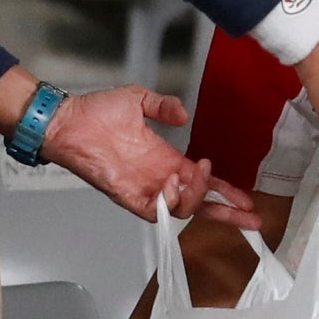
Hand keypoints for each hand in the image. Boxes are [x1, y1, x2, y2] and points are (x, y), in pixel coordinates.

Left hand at [40, 86, 260, 227]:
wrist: (67, 120)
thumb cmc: (96, 111)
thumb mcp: (138, 100)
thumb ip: (162, 106)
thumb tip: (184, 114)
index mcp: (165, 159)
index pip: (201, 182)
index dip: (224, 191)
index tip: (247, 200)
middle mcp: (159, 178)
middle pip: (199, 204)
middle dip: (225, 213)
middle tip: (250, 218)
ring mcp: (144, 189)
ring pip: (182, 209)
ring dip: (196, 195)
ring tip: (197, 174)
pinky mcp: (127, 195)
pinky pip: (155, 210)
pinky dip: (170, 202)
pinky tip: (174, 183)